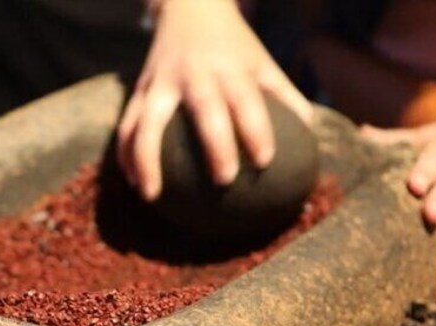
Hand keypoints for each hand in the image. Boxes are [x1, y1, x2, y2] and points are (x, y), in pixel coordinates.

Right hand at [117, 0, 311, 200]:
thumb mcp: (263, 63)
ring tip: (152, 196)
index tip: (265, 162)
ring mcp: (162, 81)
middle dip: (215, 144)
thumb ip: (286, 98)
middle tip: (224, 180)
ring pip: (147, 121)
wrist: (189, 7)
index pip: (247, 99)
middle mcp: (196, 74)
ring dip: (146, 158)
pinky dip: (126, 155)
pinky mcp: (140, 89)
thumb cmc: (234, 47)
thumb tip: (310, 142)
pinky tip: (132, 183)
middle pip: (205, 109)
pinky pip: (127, 125)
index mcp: (231, 68)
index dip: (256, 129)